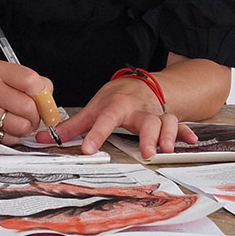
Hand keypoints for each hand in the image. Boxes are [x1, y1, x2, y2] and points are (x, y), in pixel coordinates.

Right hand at [0, 61, 53, 144]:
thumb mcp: (5, 78)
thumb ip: (31, 84)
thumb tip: (49, 101)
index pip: (31, 81)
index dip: (42, 94)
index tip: (42, 100)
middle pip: (29, 107)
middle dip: (36, 115)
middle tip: (31, 115)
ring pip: (22, 126)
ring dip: (25, 128)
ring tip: (18, 122)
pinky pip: (11, 139)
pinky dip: (13, 137)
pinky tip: (4, 128)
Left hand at [52, 76, 198, 159]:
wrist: (140, 83)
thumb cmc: (115, 98)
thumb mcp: (92, 108)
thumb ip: (71, 127)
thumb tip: (43, 139)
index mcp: (116, 106)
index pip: (104, 120)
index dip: (96, 134)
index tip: (88, 149)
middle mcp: (138, 110)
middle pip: (145, 120)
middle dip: (148, 135)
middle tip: (147, 152)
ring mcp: (155, 114)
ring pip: (166, 121)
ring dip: (168, 135)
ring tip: (166, 149)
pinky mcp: (167, 118)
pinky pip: (179, 124)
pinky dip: (186, 133)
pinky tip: (191, 143)